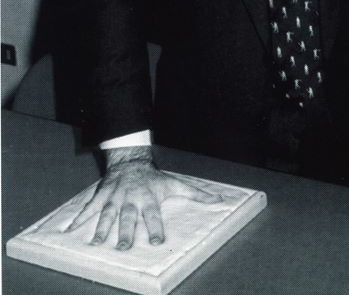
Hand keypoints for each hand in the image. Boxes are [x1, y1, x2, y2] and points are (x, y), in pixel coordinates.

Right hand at [66, 146, 220, 249]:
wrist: (131, 161)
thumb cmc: (155, 178)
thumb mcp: (176, 184)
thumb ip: (196, 194)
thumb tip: (218, 200)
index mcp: (149, 197)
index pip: (153, 215)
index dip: (155, 227)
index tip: (156, 242)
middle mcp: (131, 198)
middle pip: (128, 216)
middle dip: (125, 231)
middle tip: (123, 247)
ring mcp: (114, 196)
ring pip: (107, 213)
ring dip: (101, 228)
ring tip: (97, 243)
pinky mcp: (102, 195)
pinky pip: (89, 207)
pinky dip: (79, 218)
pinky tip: (70, 230)